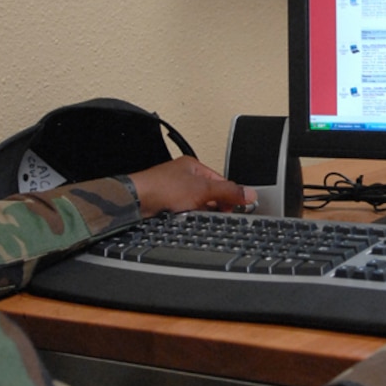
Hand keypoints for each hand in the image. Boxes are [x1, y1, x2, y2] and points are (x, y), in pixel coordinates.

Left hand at [129, 156, 255, 215]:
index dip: (229, 194)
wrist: (137, 201)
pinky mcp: (168, 206)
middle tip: (215, 213)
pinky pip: (185, 214)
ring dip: (198, 213)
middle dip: (213, 206)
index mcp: (194, 167)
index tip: (236, 207)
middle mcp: (184, 177)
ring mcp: (175, 192)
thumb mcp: (203, 189)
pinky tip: (183, 219)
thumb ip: (228, 191)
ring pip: (197, 206)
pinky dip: (187, 217)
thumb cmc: (161, 187)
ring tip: (193, 213)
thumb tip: (249, 194)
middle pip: (210, 195)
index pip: (221, 181)